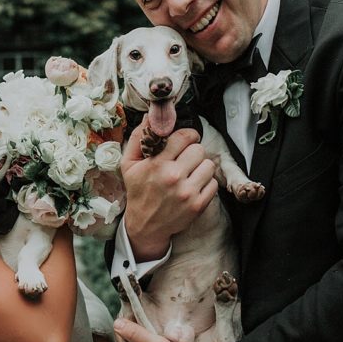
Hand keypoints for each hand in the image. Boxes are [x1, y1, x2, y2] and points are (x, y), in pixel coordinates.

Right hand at [120, 116, 217, 259]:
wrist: (146, 225)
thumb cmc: (138, 191)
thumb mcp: (129, 164)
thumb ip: (138, 137)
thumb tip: (150, 116)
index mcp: (157, 164)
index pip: (184, 136)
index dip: (187, 136)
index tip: (184, 141)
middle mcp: (173, 177)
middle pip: (199, 149)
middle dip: (193, 152)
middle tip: (185, 159)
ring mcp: (187, 193)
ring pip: (209, 165)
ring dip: (200, 167)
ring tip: (189, 173)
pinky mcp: (198, 205)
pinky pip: (213, 184)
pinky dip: (205, 183)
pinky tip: (193, 186)